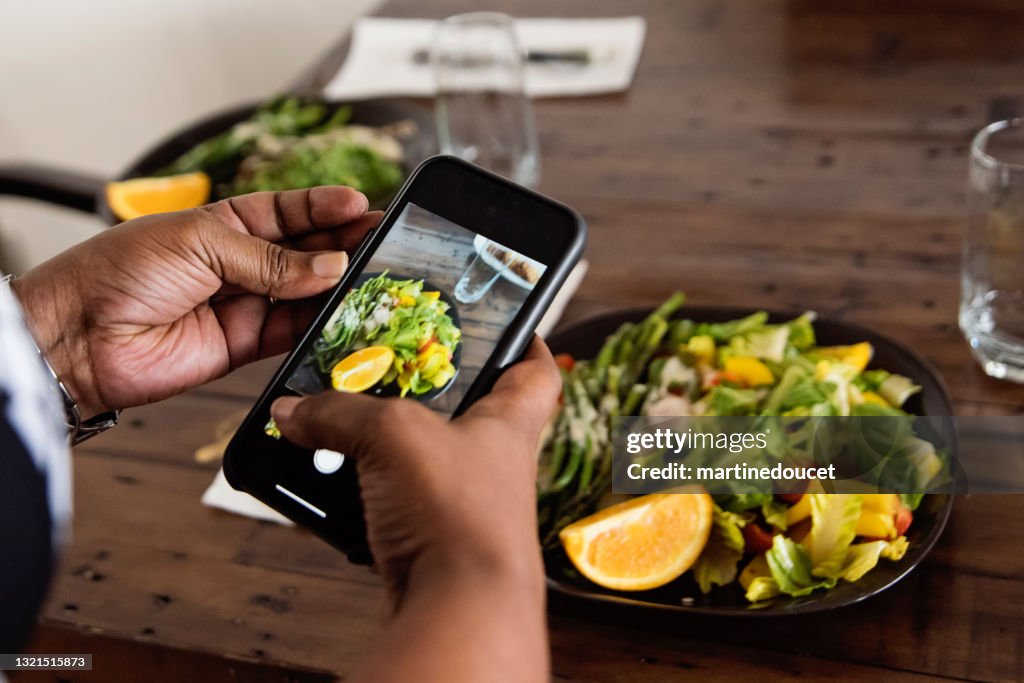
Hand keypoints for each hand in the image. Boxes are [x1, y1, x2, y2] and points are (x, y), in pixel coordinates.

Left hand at [13, 186, 379, 416]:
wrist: (80, 337)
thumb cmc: (120, 272)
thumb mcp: (200, 244)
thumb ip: (268, 260)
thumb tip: (327, 267)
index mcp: (226, 223)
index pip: (289, 211)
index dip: (325, 207)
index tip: (362, 206)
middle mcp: (241, 263)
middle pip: (306, 251)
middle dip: (344, 244)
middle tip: (382, 241)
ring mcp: (246, 304)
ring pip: (307, 292)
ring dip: (339, 284)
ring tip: (374, 276)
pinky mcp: (246, 346)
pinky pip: (294, 332)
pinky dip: (321, 323)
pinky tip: (344, 311)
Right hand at [270, 339, 559, 682]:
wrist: (459, 611)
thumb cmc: (461, 516)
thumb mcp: (394, 437)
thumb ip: (342, 413)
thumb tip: (294, 409)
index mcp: (508, 422)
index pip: (536, 370)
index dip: (523, 341)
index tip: (502, 323)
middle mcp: (492, 462)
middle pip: (468, 410)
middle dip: (425, 391)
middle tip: (388, 369)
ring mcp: (463, 504)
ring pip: (423, 460)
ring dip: (382, 446)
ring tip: (341, 428)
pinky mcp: (431, 540)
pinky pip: (393, 504)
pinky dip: (362, 494)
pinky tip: (331, 487)